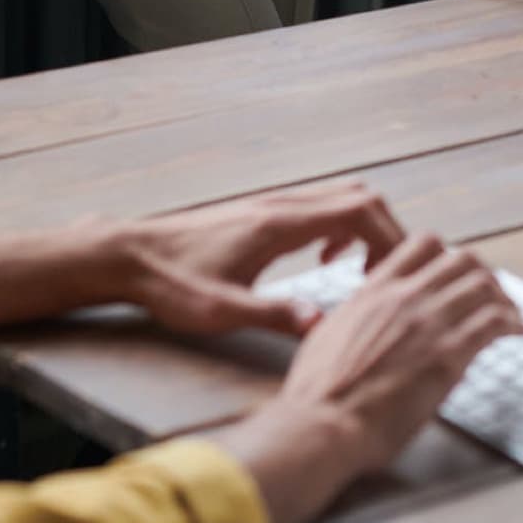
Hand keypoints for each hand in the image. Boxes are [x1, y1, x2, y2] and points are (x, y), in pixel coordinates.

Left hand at [111, 182, 407, 338]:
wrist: (132, 255)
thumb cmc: (173, 283)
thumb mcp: (221, 311)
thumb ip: (273, 315)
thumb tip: (321, 326)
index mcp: (279, 225)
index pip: (359, 210)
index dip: (389, 238)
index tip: (391, 276)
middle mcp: (281, 204)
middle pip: (360, 196)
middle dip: (386, 232)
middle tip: (385, 276)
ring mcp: (272, 203)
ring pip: (340, 196)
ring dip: (364, 228)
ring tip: (362, 271)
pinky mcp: (263, 210)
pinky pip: (319, 204)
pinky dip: (340, 225)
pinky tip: (324, 258)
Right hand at [271, 232, 522, 468]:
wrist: (322, 421)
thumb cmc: (319, 392)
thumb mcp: (331, 336)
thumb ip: (360, 321)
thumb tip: (375, 330)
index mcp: (375, 290)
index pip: (422, 245)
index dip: (448, 255)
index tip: (458, 273)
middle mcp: (405, 296)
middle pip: (461, 260)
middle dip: (483, 273)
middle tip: (492, 294)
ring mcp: (428, 322)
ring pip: (482, 285)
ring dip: (504, 297)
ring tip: (512, 314)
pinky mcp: (448, 355)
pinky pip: (494, 322)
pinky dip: (512, 322)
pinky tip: (518, 331)